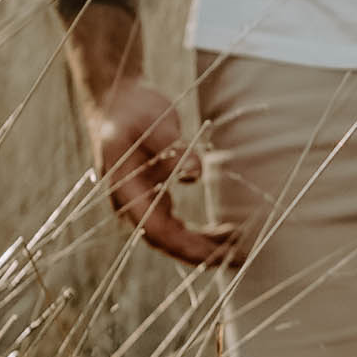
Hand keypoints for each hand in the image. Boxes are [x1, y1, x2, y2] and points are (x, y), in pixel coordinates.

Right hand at [82, 69, 241, 268]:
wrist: (117, 99)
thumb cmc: (133, 109)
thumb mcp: (153, 123)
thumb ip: (171, 148)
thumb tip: (194, 175)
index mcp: (124, 190)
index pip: (156, 230)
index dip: (186, 246)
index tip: (217, 254)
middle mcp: (131, 203)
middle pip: (167, 240)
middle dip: (201, 253)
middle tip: (239, 257)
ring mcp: (142, 202)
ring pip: (173, 235)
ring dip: (203, 245)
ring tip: (237, 247)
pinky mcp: (155, 195)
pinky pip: (177, 224)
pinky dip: (200, 231)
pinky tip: (224, 232)